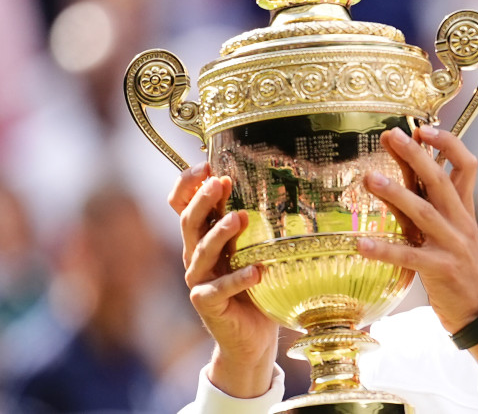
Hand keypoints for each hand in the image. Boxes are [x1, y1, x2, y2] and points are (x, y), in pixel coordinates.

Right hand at [169, 163, 278, 397]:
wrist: (252, 336)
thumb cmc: (256, 287)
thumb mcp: (252, 249)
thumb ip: (252, 224)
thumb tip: (271, 184)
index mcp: (203, 236)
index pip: (182, 204)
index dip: (188, 184)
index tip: (207, 165)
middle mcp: (195, 255)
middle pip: (189, 222)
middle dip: (203, 200)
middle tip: (221, 183)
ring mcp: (199, 280)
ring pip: (201, 251)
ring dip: (220, 233)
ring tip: (240, 219)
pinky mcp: (207, 304)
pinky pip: (219, 288)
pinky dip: (238, 279)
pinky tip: (258, 271)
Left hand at [359, 126, 477, 332]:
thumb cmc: (457, 266)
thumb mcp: (449, 230)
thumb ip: (430, 202)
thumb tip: (408, 169)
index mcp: (464, 209)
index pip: (466, 165)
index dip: (447, 144)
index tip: (422, 129)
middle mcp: (460, 222)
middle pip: (441, 181)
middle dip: (416, 156)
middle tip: (391, 136)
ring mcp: (452, 245)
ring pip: (424, 213)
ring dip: (396, 194)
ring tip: (369, 179)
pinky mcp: (440, 269)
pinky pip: (409, 255)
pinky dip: (384, 249)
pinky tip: (360, 243)